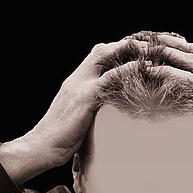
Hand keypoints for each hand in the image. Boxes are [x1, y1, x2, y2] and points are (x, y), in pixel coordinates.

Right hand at [0, 38, 144, 183]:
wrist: (42, 147)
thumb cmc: (60, 139)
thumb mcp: (77, 118)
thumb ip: (90, 109)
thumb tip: (105, 114)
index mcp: (75, 83)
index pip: (96, 57)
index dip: (116, 51)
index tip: (136, 50)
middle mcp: (76, 79)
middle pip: (101, 50)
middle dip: (125, 45)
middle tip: (148, 45)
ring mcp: (79, 86)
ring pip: (105, 57)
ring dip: (128, 51)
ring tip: (150, 50)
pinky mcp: (84, 98)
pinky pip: (108, 79)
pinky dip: (126, 70)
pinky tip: (141, 68)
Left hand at [148, 34, 192, 183]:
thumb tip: (190, 108)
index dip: (180, 47)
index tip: (160, 43)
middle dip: (169, 43)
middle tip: (146, 38)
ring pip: (189, 60)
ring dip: (165, 52)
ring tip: (144, 50)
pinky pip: (188, 80)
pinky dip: (168, 73)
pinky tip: (152, 72)